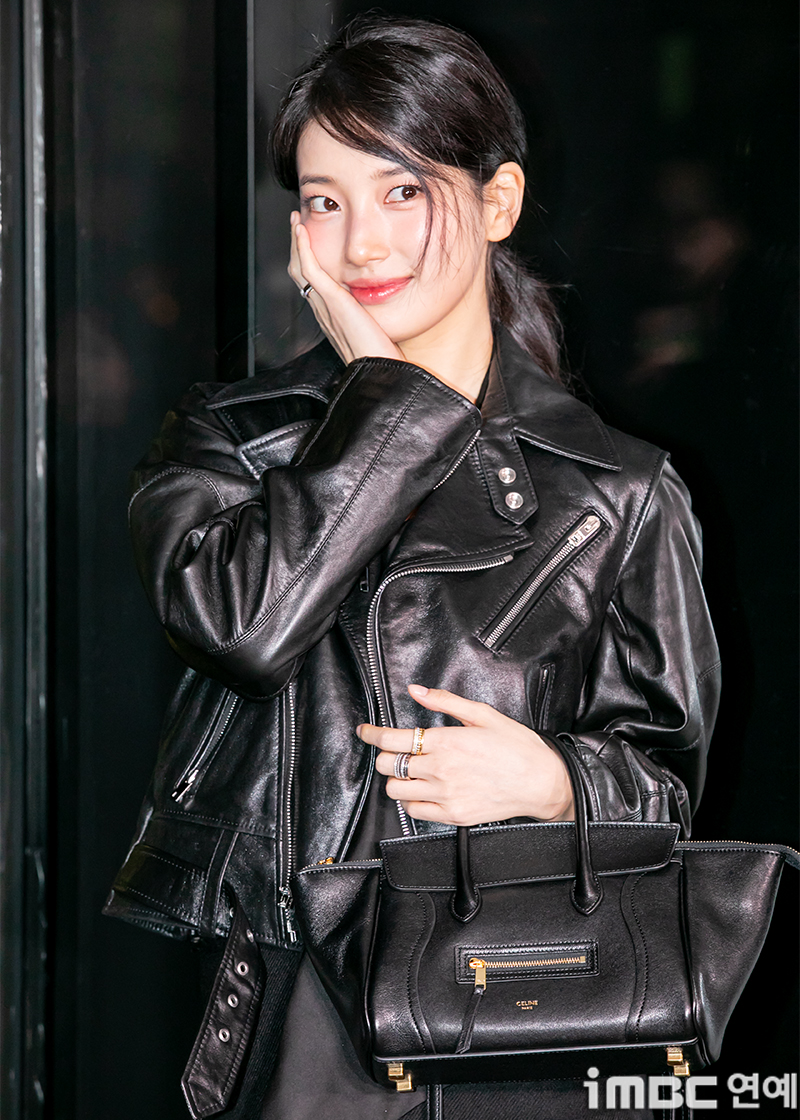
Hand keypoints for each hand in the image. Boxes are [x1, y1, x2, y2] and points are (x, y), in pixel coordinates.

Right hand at [288, 213, 403, 364]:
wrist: (379, 374)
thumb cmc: (382, 360)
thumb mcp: (376, 333)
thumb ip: (372, 318)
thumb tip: (384, 307)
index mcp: (331, 318)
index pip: (312, 285)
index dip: (308, 262)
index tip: (310, 243)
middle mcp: (323, 312)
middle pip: (299, 274)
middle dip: (297, 248)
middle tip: (297, 225)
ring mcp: (324, 306)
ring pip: (299, 269)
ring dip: (296, 242)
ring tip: (296, 221)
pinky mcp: (331, 301)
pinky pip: (309, 269)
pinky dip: (303, 248)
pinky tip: (302, 230)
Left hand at [356, 684, 573, 825]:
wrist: (542, 782)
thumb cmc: (517, 746)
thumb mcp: (482, 714)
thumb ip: (445, 702)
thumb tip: (417, 691)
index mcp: (446, 741)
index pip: (391, 739)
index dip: (371, 734)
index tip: (365, 731)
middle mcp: (441, 770)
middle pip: (387, 764)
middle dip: (385, 755)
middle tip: (396, 751)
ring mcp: (445, 796)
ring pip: (396, 790)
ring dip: (397, 779)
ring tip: (411, 771)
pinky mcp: (453, 815)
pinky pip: (414, 812)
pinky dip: (411, 801)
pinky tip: (423, 790)